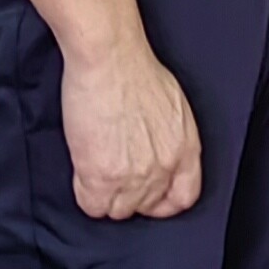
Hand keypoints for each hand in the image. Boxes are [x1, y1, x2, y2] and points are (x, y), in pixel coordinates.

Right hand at [62, 39, 201, 219]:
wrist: (110, 58)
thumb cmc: (135, 69)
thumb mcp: (172, 106)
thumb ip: (170, 137)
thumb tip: (155, 149)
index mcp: (185, 149)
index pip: (185, 197)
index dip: (164, 201)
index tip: (150, 197)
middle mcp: (164, 168)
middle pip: (146, 206)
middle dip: (129, 195)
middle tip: (113, 175)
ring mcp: (134, 176)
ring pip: (118, 211)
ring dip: (105, 195)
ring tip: (95, 170)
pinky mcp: (101, 176)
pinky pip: (92, 207)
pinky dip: (85, 194)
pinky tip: (83, 172)